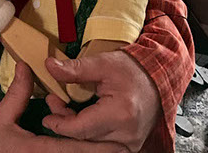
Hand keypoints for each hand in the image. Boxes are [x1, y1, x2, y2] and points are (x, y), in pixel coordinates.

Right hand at [0, 62, 126, 152]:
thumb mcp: (0, 118)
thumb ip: (17, 93)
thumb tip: (26, 66)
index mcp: (37, 150)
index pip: (75, 150)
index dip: (98, 149)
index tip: (120, 146)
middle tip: (125, 148)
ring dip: (94, 152)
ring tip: (117, 149)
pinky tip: (93, 150)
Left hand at [42, 51, 161, 152]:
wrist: (158, 77)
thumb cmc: (134, 70)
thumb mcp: (102, 63)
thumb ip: (76, 68)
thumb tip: (51, 66)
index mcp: (120, 114)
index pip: (81, 129)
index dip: (60, 122)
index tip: (48, 113)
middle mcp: (127, 134)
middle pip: (85, 140)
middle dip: (65, 126)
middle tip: (54, 108)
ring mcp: (130, 143)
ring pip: (93, 145)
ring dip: (76, 131)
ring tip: (66, 112)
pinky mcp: (131, 145)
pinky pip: (103, 145)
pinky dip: (89, 135)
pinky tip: (81, 120)